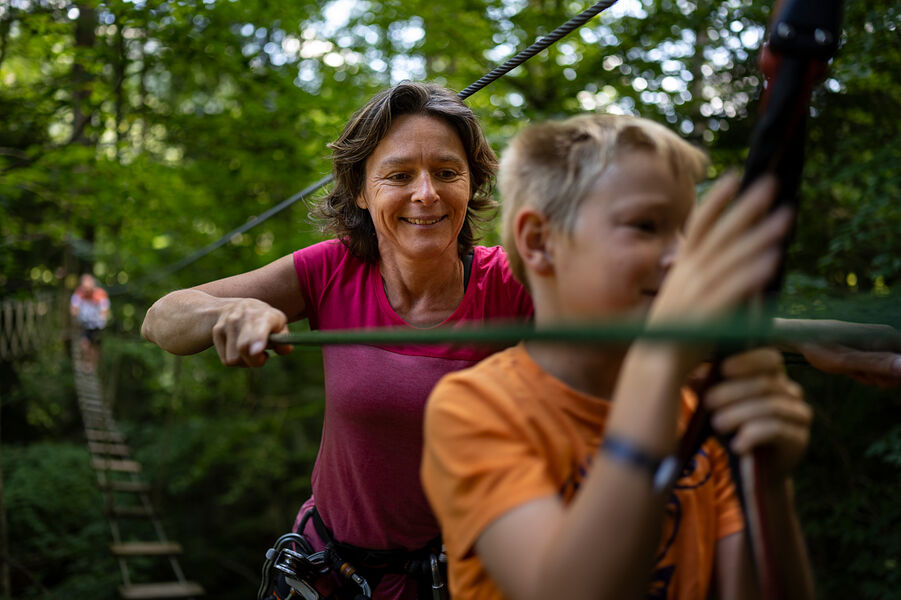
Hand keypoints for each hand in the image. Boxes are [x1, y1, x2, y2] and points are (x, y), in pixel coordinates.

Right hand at [210, 298, 291, 366]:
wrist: (234, 306)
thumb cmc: (265, 321)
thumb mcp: (279, 325)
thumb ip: (284, 339)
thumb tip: (285, 349)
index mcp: (265, 314)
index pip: (260, 327)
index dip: (258, 339)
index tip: (257, 351)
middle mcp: (244, 315)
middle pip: (243, 348)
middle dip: (255, 360)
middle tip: (263, 356)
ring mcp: (228, 322)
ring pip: (234, 359)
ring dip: (244, 361)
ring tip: (250, 349)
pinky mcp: (217, 331)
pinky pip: (226, 360)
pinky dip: (236, 360)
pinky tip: (239, 348)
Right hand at [647, 174, 791, 371]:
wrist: (655, 362)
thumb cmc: (675, 331)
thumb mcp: (685, 294)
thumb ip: (704, 276)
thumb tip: (728, 258)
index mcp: (683, 266)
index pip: (700, 225)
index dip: (716, 200)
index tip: (734, 176)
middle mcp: (689, 272)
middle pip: (722, 233)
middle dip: (746, 207)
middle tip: (771, 184)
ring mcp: (698, 290)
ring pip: (734, 256)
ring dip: (760, 235)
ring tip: (786, 217)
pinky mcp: (708, 311)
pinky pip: (735, 287)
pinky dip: (753, 272)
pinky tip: (774, 260)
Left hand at [704, 348, 811, 482]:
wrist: (750, 472)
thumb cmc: (732, 431)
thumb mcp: (717, 406)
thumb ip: (707, 387)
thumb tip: (694, 374)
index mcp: (773, 377)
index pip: (769, 358)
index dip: (748, 361)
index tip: (723, 369)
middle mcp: (791, 393)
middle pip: (766, 383)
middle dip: (733, 391)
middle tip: (708, 402)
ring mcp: (799, 417)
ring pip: (771, 406)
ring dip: (738, 414)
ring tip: (717, 424)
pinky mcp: (798, 441)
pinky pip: (776, 430)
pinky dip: (752, 435)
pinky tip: (736, 445)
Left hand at [775, 318, 900, 387]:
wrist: (801, 337)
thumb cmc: (820, 347)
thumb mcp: (847, 361)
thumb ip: (879, 364)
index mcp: (889, 338)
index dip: (894, 378)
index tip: (873, 376)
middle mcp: (888, 337)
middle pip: (899, 372)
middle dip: (880, 378)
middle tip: (856, 371)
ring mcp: (880, 343)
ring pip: (887, 372)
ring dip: (869, 376)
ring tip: (849, 368)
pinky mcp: (871, 348)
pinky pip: (876, 369)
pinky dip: (863, 373)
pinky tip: (848, 368)